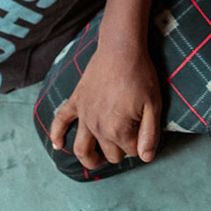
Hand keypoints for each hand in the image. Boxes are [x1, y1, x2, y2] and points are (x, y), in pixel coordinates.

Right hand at [46, 44, 162, 172]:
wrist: (121, 49)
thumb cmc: (141, 75)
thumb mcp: (154, 105)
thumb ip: (150, 135)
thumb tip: (146, 158)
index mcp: (118, 130)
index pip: (131, 152)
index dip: (141, 144)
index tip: (146, 130)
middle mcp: (97, 127)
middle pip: (110, 154)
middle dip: (122, 150)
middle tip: (132, 138)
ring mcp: (84, 115)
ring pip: (82, 149)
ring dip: (89, 160)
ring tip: (98, 161)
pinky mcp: (76, 102)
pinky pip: (60, 121)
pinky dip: (56, 135)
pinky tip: (58, 145)